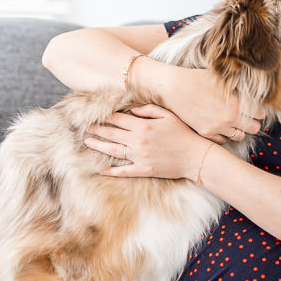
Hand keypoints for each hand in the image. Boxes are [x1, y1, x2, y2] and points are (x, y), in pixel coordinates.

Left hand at [85, 104, 209, 179]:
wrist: (195, 156)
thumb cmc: (184, 134)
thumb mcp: (168, 115)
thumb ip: (148, 110)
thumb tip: (131, 111)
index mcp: (143, 126)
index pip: (118, 119)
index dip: (106, 117)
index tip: (95, 115)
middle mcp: (138, 141)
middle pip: (111, 134)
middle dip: (96, 130)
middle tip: (84, 127)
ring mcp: (139, 156)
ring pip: (113, 150)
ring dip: (98, 146)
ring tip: (87, 143)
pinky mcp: (144, 170)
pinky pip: (123, 171)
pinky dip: (111, 171)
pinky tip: (100, 169)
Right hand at [161, 67, 264, 144]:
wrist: (174, 88)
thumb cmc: (197, 78)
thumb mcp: (221, 79)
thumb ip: (238, 88)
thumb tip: (251, 88)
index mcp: (236, 103)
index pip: (260, 114)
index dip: (258, 111)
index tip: (253, 108)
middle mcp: (229, 118)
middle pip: (253, 128)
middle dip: (252, 122)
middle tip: (245, 117)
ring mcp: (217, 127)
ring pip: (239, 136)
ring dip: (239, 130)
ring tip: (233, 122)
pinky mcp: (206, 133)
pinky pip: (223, 141)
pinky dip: (225, 135)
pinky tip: (221, 127)